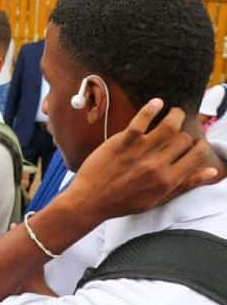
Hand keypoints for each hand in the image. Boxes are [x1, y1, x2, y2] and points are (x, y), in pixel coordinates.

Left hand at [61, 98, 221, 227]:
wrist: (90, 200)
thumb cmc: (123, 202)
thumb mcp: (158, 199)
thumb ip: (186, 184)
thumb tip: (213, 171)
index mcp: (168, 179)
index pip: (198, 155)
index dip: (201, 146)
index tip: (196, 143)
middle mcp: (158, 164)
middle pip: (184, 139)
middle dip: (186, 133)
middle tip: (180, 131)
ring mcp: (140, 151)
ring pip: (169, 126)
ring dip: (175, 115)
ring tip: (174, 112)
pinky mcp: (122, 141)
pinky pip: (141, 120)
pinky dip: (151, 108)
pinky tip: (157, 102)